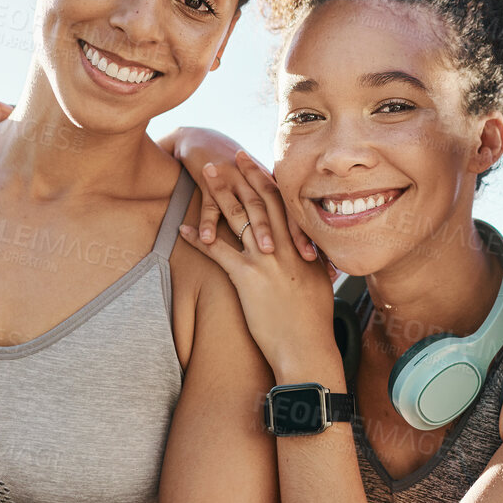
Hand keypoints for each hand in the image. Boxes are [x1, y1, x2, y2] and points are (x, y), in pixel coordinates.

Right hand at [169, 129, 317, 260]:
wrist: (208, 145)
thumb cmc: (239, 179)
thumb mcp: (260, 192)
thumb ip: (278, 216)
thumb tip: (303, 247)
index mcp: (270, 190)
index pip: (291, 213)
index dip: (304, 233)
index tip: (316, 255)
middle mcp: (254, 186)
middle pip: (273, 211)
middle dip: (289, 234)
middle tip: (305, 257)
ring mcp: (233, 184)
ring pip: (245, 208)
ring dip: (256, 228)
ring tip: (266, 251)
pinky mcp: (209, 186)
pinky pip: (209, 206)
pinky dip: (208, 222)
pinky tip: (207, 240)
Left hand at [177, 154, 335, 377]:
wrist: (306, 347)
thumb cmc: (313, 323)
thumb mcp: (318, 286)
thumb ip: (313, 265)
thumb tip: (311, 256)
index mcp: (301, 246)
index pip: (283, 203)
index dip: (265, 179)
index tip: (253, 162)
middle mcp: (284, 247)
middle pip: (260, 202)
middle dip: (242, 176)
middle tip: (227, 155)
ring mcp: (266, 260)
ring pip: (239, 218)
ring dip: (220, 194)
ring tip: (205, 176)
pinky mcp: (248, 279)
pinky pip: (219, 252)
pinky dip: (200, 238)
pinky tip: (184, 227)